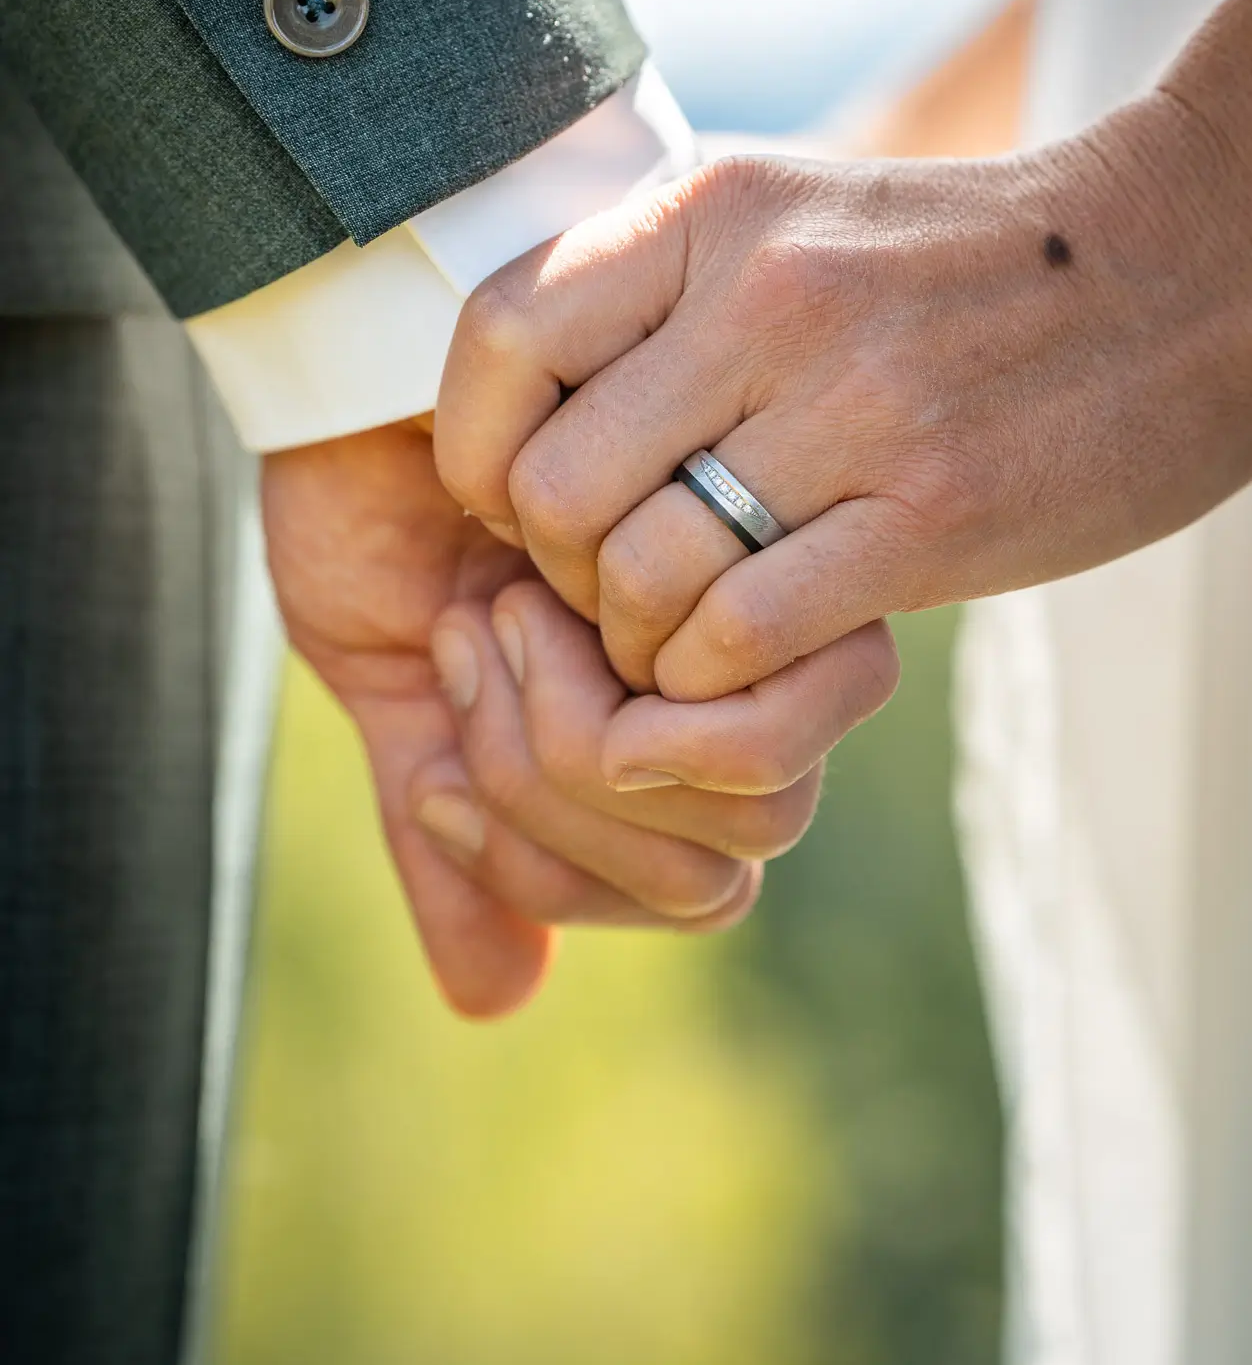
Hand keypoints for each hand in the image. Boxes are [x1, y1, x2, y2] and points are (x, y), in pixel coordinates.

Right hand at [261, 420, 897, 1016]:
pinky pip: (754, 683)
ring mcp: (752, 615)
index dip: (552, 870)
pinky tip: (530, 571)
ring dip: (574, 730)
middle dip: (558, 791)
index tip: (442, 771)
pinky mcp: (765, 534)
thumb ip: (451, 839)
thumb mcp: (388, 691)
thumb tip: (498, 1007)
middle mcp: (724, 689)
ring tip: (500, 601)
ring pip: (747, 799)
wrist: (372, 357)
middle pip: (720, 865)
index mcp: (652, 739)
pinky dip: (615, 670)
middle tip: (476, 650)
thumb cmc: (372, 509)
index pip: (693, 899)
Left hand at [435, 14, 1251, 705]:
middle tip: (605, 585)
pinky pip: (739, 634)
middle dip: (556, 571)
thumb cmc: (960, 264)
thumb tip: (530, 405)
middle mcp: (767, 295)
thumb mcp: (795, 214)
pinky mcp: (931, 516)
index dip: (472, 448)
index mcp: (714, 210)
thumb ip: (665, 289)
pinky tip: (741, 656)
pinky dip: (709, 677)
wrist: (1182, 269)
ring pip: (638, 574)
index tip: (512, 500)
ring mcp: (853, 406)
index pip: (499, 337)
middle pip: (552, 486)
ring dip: (635, 640)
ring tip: (677, 630)